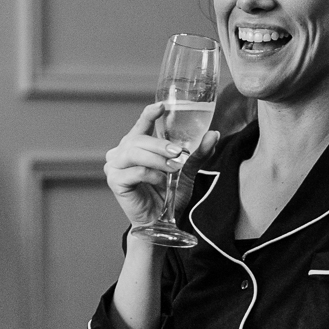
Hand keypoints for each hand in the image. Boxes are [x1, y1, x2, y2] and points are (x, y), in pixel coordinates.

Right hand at [103, 103, 217, 230]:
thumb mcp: (187, 171)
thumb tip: (214, 134)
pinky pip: (134, 171)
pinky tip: (161, 182)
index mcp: (137, 145)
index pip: (142, 124)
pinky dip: (151, 174)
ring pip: (134, 152)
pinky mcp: (114, 181)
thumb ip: (198, 153)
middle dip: (160, 144)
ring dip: (157, 159)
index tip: (163, 106)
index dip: (150, 114)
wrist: (160, 221)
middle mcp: (122, 152)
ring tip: (172, 168)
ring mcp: (114, 165)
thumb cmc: (169, 194)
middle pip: (139, 138)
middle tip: (178, 153)